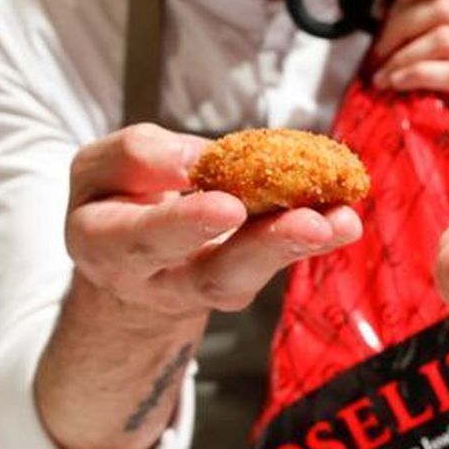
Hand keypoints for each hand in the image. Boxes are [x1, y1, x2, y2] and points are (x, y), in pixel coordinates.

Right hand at [65, 124, 362, 325]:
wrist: (126, 262)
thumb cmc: (116, 200)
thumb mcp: (103, 169)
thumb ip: (140, 157)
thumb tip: (198, 159)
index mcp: (104, 245)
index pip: (140, 237)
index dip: (184, 223)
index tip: (230, 206)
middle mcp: (156, 281)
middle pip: (209, 275)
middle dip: (262, 247)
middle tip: (309, 224)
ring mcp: (201, 291)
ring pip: (250, 277)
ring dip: (299, 245)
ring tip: (342, 221)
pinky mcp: (239, 282)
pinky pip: (276, 260)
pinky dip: (315, 238)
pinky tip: (345, 218)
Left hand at [371, 0, 448, 186]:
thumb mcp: (447, 68)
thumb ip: (428, 36)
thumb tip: (383, 4)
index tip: (381, 17)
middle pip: (443, 5)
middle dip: (398, 25)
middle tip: (375, 55)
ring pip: (445, 35)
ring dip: (402, 52)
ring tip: (381, 75)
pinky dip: (417, 73)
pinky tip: (396, 85)